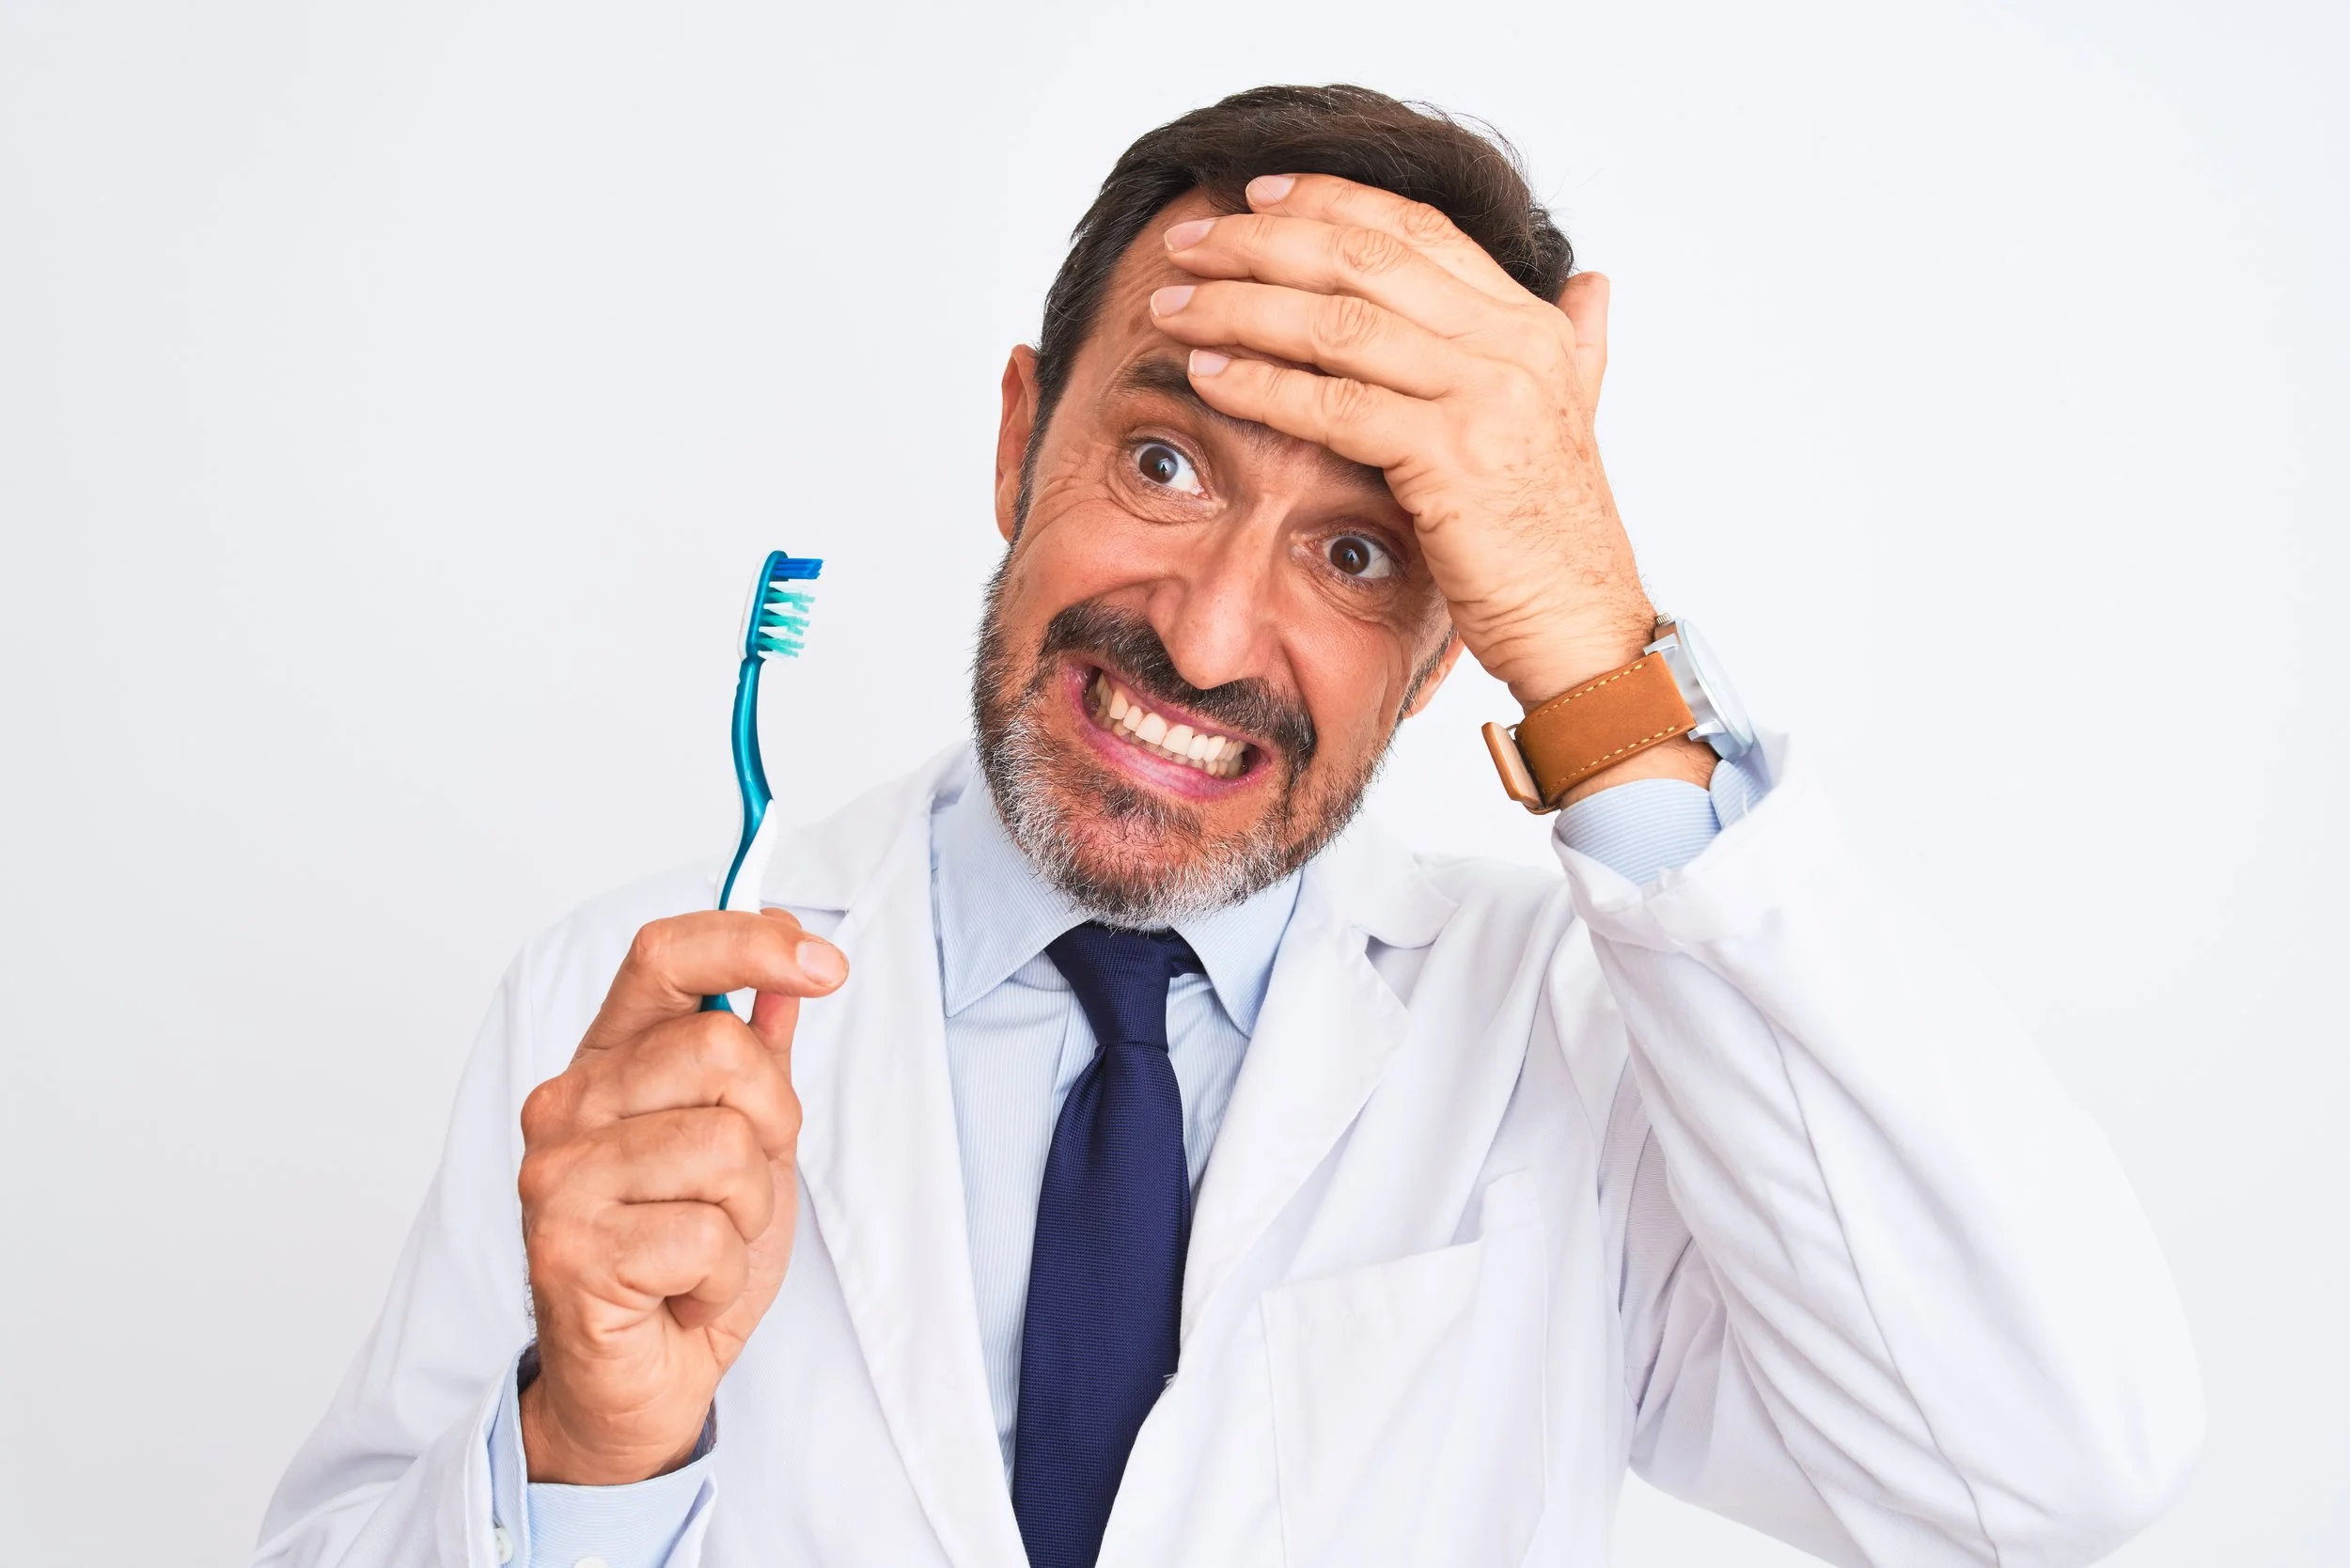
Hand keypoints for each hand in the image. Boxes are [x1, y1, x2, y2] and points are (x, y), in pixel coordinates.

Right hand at [515, 908, 846, 1483]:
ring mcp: (559, 1177)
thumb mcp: (746, 1145)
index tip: (824, 966)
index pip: (663, 956)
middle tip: (738, 1189)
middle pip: (721, 1051)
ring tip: (705, 1246)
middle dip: (770, 1125)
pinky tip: (686, 1290)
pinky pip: (707, 1235)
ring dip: (747, 1212)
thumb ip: (760, 1058)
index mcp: (606, 1062)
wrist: (637, 1379)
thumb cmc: (685, 1258)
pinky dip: (722, 1275)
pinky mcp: (567, 1251)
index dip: (749, 943)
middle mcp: (567, 1106)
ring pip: (724, 1148)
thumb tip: (791, 970)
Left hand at [1152, 174, 1656, 711]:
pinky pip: (1333, 404)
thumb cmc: (1554, 539)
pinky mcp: (1449, 457)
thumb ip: (1575, 347)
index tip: (1256, 195)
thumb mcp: (1573, 419)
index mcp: (1529, 325)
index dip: (1330, 201)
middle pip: (1364, 260)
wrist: (1583, 627)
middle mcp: (1511, 345)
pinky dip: (1262, 383)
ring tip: (1175, 306)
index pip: (1416, 230)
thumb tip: (1591, 286)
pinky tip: (1208, 375)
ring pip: (1338, 323)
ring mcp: (1484, 397)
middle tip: (1190, 241)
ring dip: (1241, 306)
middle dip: (1263, 242)